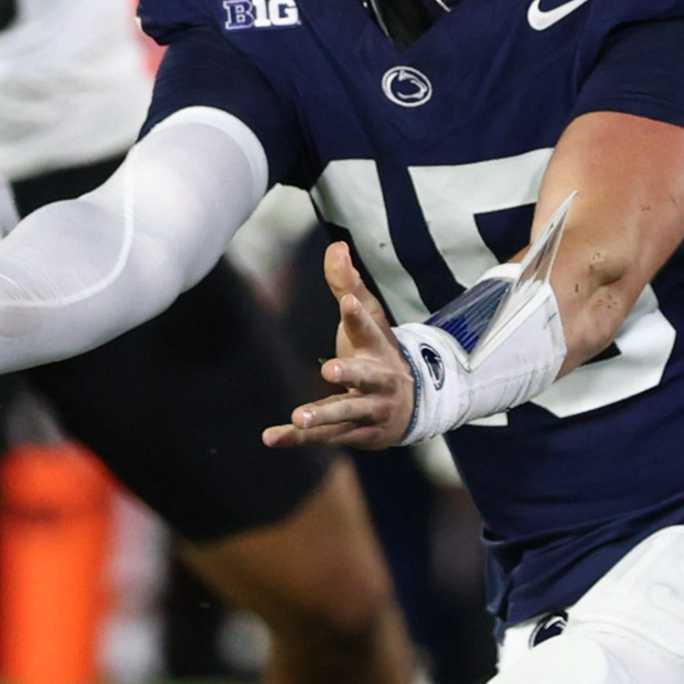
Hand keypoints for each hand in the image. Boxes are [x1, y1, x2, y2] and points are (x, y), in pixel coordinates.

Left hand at [267, 242, 418, 449]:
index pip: (368, 327)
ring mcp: (370, 410)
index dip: (357, 314)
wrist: (413, 407)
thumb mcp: (368, 321)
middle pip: (366, 376)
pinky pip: (325, 437)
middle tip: (330, 370)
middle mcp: (379, 380)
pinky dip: (296, 439)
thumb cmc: (379, 354)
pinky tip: (270, 437)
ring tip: (298, 416)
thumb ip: (347, 285)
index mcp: (378, 347)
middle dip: (350, 373)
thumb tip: (336, 245)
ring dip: (323, 415)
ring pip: (346, 413)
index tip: (347, 302)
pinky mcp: (357, 434)